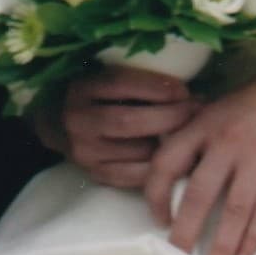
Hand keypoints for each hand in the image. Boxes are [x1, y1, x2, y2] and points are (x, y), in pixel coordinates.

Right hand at [50, 66, 199, 189]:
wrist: (61, 124)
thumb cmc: (100, 96)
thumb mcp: (109, 79)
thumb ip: (139, 81)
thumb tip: (189, 91)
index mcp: (81, 88)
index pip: (119, 84)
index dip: (156, 87)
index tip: (183, 89)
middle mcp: (77, 120)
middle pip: (129, 120)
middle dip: (169, 116)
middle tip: (194, 112)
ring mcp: (84, 151)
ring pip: (136, 151)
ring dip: (170, 143)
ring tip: (191, 132)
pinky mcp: (95, 173)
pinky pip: (135, 175)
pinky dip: (159, 166)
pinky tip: (175, 155)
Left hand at [143, 38, 255, 254]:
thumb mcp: (227, 105)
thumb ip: (204, 134)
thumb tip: (181, 167)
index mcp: (205, 123)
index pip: (165, 163)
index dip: (154, 195)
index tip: (159, 220)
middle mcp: (226, 141)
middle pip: (196, 196)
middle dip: (185, 235)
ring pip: (232, 211)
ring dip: (222, 247)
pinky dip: (254, 237)